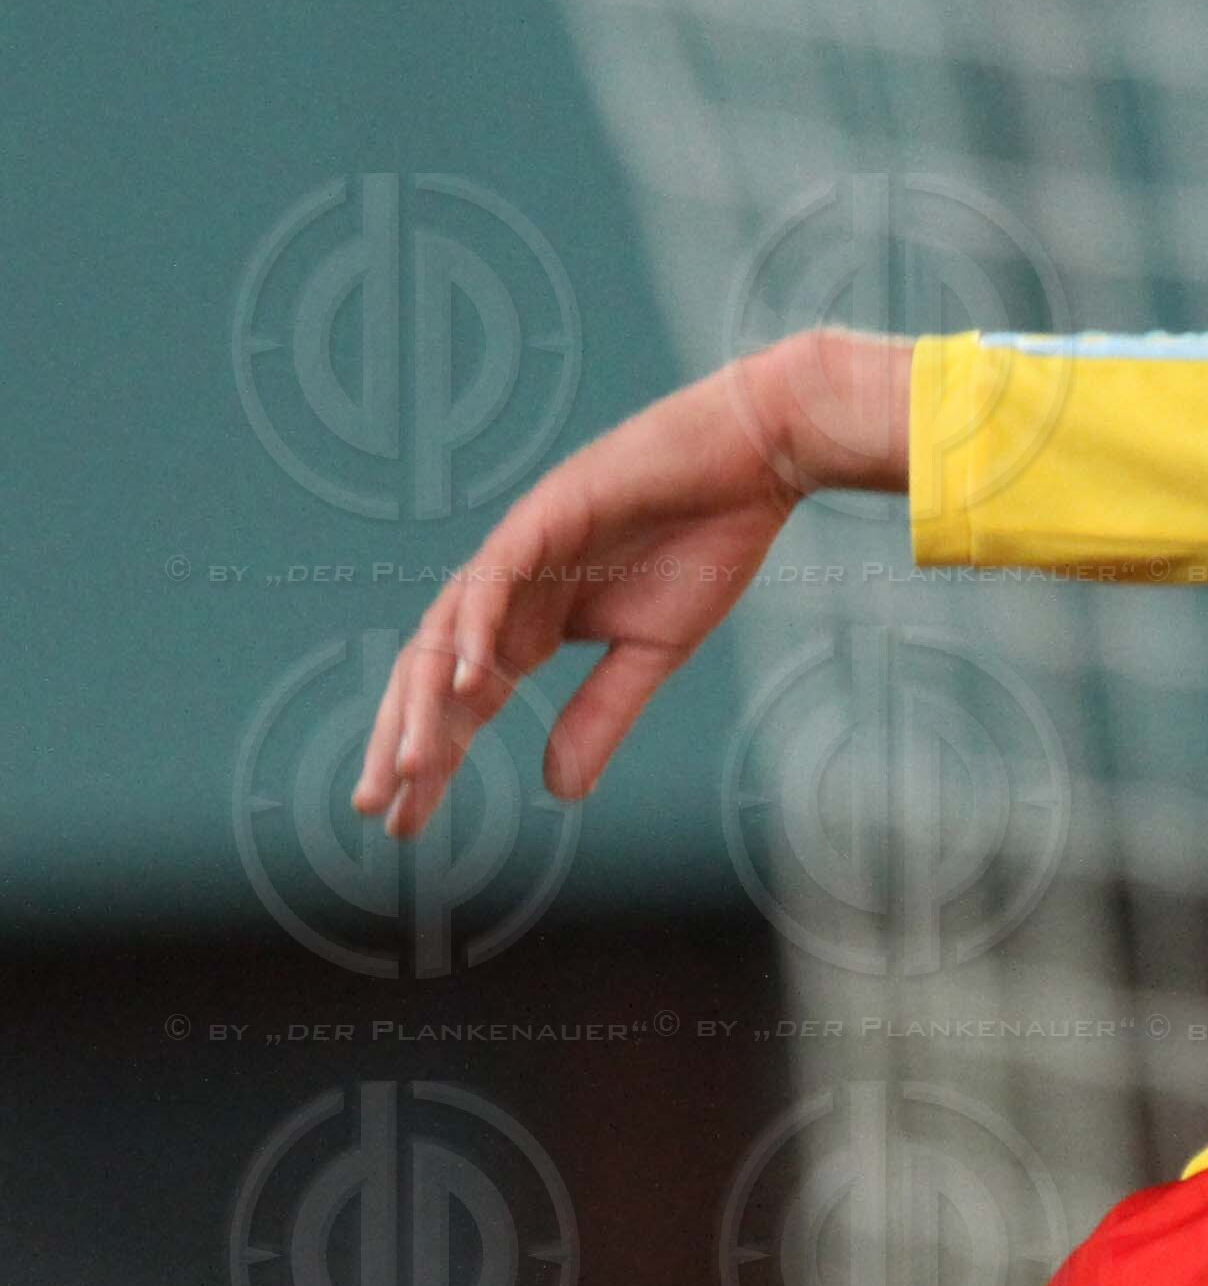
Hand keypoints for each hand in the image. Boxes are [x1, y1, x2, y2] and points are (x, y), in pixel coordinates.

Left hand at [355, 329, 907, 840]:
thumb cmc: (707, 544)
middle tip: (376, 806)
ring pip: (447, 631)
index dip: (436, 759)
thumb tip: (556, 791)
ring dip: (423, 700)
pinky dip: (475, 629)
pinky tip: (465, 682)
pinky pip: (496, 580)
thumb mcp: (654, 657)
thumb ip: (601, 718)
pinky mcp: (547, 515)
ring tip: (408, 765)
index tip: (408, 822)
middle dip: (403, 741)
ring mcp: (521, 550)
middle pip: (433, 673)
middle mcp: (510, 590)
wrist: (752, 462)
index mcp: (533, 623)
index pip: (464, 702)